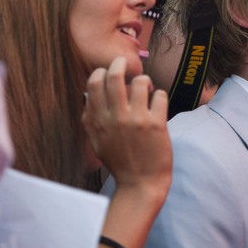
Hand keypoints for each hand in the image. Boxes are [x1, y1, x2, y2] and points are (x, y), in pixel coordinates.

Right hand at [82, 57, 171, 200]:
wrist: (140, 184)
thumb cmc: (119, 162)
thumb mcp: (96, 142)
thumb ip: (90, 119)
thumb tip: (87, 96)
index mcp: (98, 121)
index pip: (94, 83)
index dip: (102, 72)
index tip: (108, 73)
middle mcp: (115, 117)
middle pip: (115, 76)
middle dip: (120, 64)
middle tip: (126, 64)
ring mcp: (136, 120)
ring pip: (140, 81)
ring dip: (144, 81)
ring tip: (147, 89)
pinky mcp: (156, 125)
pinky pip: (160, 95)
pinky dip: (160, 95)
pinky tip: (158, 104)